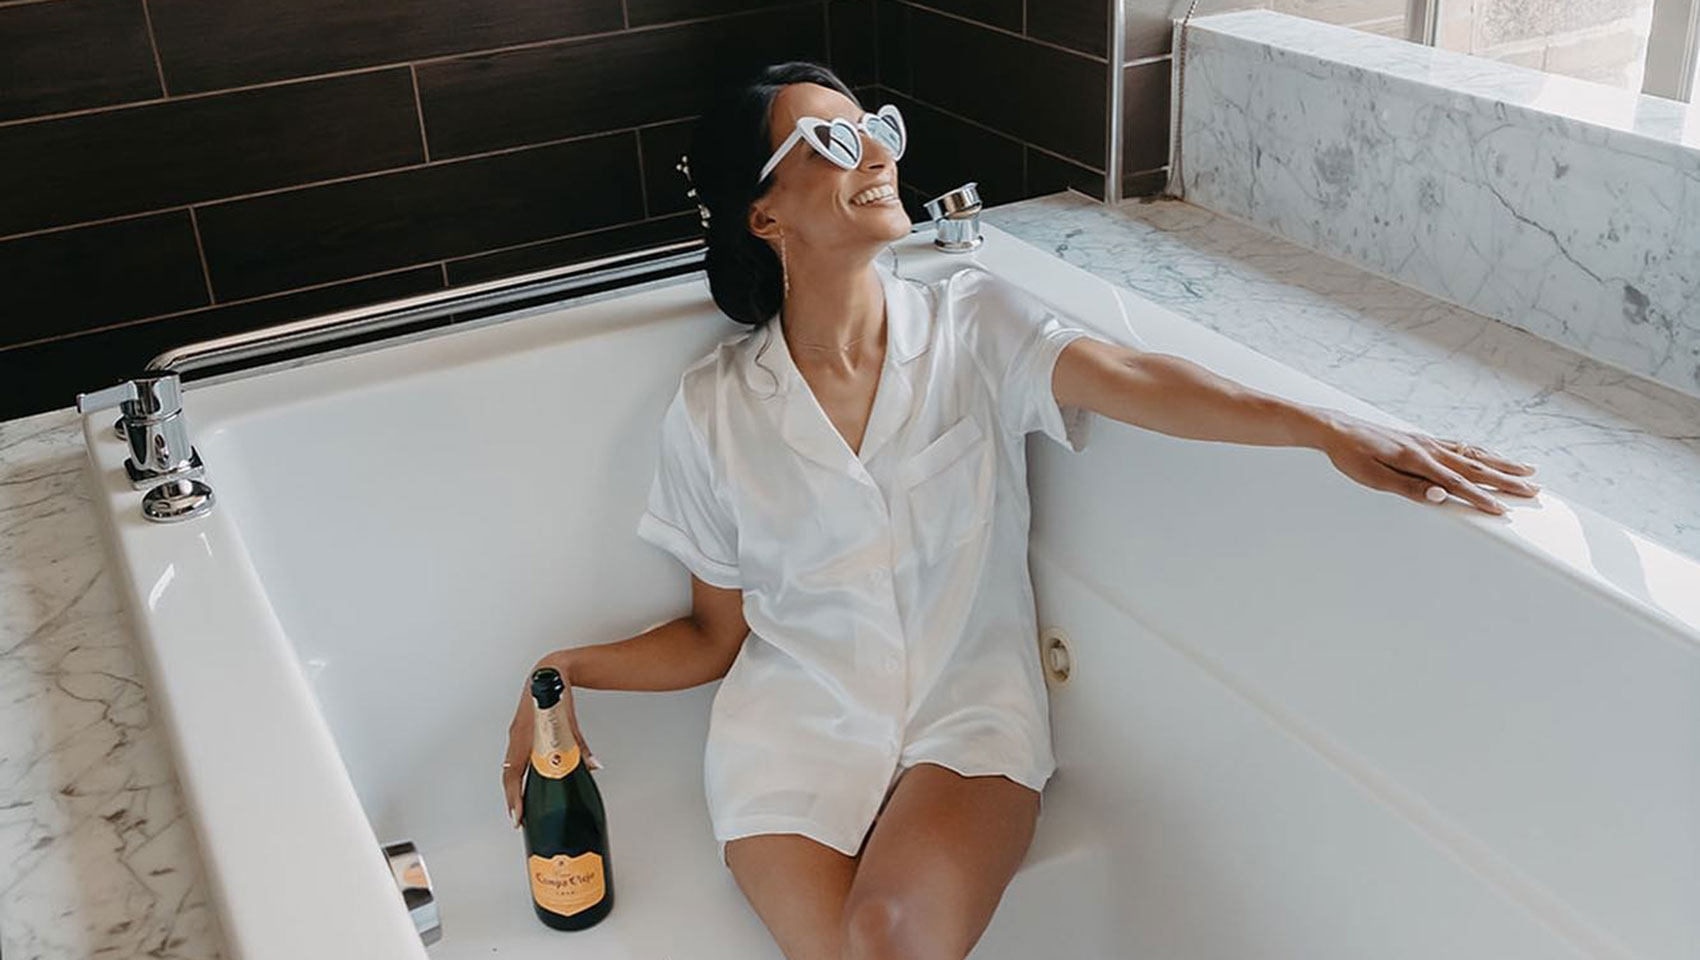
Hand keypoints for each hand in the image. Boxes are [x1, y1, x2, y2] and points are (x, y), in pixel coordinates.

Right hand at [502, 651, 598, 829]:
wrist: (549, 672)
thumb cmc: (556, 692)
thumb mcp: (569, 723)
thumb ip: (580, 746)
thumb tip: (593, 766)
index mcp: (523, 736)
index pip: (514, 774)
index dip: (515, 797)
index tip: (517, 816)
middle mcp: (516, 737)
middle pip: (508, 775)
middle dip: (513, 799)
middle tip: (519, 818)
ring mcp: (516, 735)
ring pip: (510, 768)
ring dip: (514, 788)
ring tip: (521, 806)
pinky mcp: (521, 732)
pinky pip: (515, 758)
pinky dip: (518, 774)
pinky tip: (526, 783)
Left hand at [1316, 413, 1539, 515]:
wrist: (1338, 430)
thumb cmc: (1352, 456)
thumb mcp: (1373, 478)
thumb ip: (1408, 487)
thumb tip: (1440, 495)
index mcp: (1418, 461)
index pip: (1458, 484)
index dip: (1482, 499)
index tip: (1504, 511)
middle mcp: (1429, 449)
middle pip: (1475, 467)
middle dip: (1506, 480)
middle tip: (1534, 491)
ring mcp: (1428, 442)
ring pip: (1473, 454)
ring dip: (1501, 463)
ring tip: (1527, 470)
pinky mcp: (1423, 439)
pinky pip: (1460, 445)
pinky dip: (1480, 451)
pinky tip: (1488, 455)